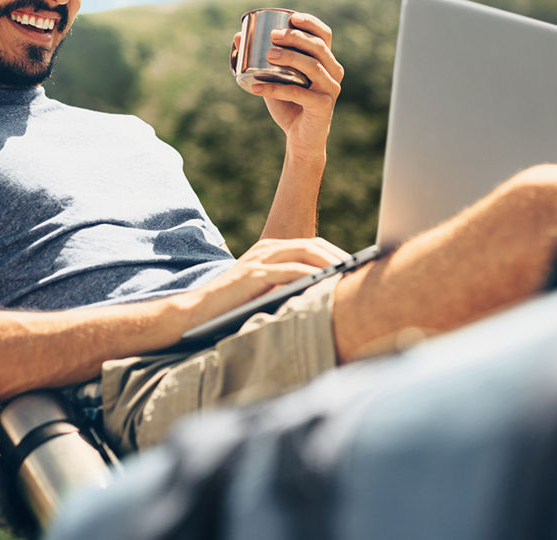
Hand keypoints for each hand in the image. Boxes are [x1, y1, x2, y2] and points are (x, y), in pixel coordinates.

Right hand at [185, 237, 349, 324]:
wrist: (196, 312)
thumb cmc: (233, 308)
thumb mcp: (267, 292)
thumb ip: (290, 286)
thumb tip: (327, 294)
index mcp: (271, 250)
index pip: (312, 245)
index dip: (337, 255)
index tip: (357, 269)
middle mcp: (267, 248)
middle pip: (313, 244)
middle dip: (339, 257)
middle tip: (360, 272)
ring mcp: (260, 258)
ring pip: (305, 251)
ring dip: (331, 263)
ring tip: (349, 276)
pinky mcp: (253, 274)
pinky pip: (289, 270)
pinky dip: (311, 275)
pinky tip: (326, 283)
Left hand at [230, 12, 343, 159]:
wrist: (300, 139)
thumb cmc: (288, 105)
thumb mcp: (274, 78)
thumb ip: (261, 60)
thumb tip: (237, 37)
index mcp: (326, 61)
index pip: (324, 35)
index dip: (310, 23)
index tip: (291, 18)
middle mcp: (333, 72)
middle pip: (318, 48)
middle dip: (296, 38)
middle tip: (273, 36)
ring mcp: (330, 89)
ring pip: (313, 67)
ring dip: (290, 58)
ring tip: (269, 55)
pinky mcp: (323, 106)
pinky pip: (299, 93)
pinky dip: (276, 89)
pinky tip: (256, 87)